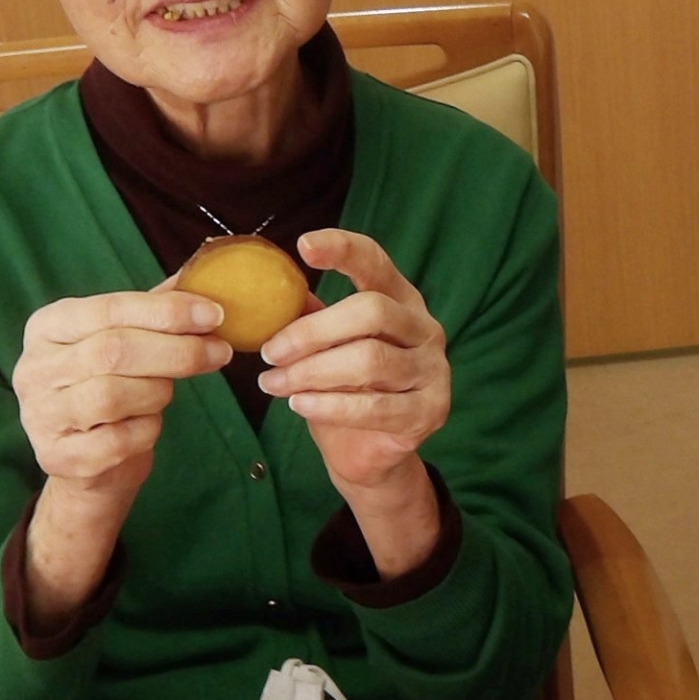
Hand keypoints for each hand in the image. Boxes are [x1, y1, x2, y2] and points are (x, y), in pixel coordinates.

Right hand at [11, 281, 231, 624]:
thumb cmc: (111, 389)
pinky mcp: (56, 458)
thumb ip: (155, 309)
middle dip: (176, 351)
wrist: (89, 464)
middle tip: (219, 353)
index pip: (108, 308)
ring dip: (157, 392)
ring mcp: (40, 415)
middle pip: (112, 351)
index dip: (166, 312)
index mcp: (47, 326)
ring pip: (111, 395)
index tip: (215, 315)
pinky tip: (148, 426)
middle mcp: (34, 368)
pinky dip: (146, 432)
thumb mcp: (124, 340)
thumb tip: (202, 272)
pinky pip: (116, 441)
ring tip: (168, 392)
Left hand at [262, 230, 449, 575]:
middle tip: (270, 352)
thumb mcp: (325, 348)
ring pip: (369, 360)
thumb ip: (309, 317)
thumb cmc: (345, 389)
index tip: (303, 245)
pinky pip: (375, 406)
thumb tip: (265, 292)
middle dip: (313, 331)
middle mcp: (425, 328)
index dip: (343, 249)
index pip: (376, 263)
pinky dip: (330, 405)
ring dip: (311, 372)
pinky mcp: (429, 411)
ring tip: (273, 384)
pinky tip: (299, 405)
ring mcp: (433, 370)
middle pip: (372, 311)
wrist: (371, 453)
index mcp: (401, 300)